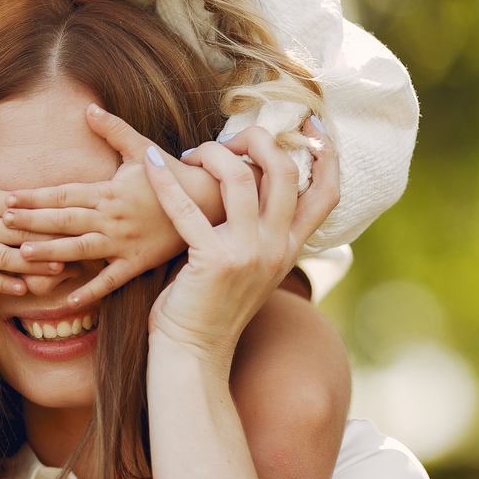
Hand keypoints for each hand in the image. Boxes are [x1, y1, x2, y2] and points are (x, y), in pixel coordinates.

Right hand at [0, 99, 60, 295]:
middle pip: (21, 235)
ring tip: (62, 270)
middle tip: (84, 244)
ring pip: (7, 262)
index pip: (20, 205)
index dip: (45, 209)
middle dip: (52, 240)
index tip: (74, 210)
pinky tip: (26, 290)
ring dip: (35, 267)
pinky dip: (4, 285)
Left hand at [3, 104, 224, 306]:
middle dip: (32, 222)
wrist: (211, 202)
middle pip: (65, 221)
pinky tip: (69, 299)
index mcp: (109, 191)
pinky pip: (111, 280)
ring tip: (22, 256)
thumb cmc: (174, 173)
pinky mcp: (137, 262)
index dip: (35, 196)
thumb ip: (113, 130)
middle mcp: (112, 218)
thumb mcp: (143, 148)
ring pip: (81, 250)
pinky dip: (92, 290)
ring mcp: (123, 242)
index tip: (8, 197)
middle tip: (2, 223)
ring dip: (50, 253)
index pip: (65, 193)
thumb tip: (88, 108)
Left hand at [143, 127, 337, 372]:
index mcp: (291, 248)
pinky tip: (152, 164)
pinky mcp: (212, 261)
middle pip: (284, 171)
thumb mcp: (252, 269)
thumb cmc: (211, 308)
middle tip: (226, 141)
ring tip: (189, 156)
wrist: (193, 354)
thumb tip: (255, 191)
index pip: (327, 192)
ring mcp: (248, 254)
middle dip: (257, 140)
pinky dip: (166, 182)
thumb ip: (261, 234)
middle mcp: (277, 248)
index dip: (325, 152)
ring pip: (241, 179)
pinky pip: (188, 209)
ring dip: (213, 155)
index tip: (308, 124)